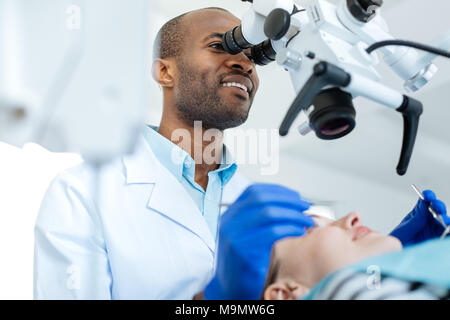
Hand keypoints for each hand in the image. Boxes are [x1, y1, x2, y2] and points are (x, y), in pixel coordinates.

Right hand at [204, 183, 313, 299]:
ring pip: (269, 213)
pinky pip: (273, 232)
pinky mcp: (245, 252)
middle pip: (262, 199)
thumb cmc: (244, 262)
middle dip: (288, 200)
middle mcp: (229, 222)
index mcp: (229, 215)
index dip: (277, 190)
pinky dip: (290, 228)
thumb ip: (259, 218)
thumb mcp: (246, 234)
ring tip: (306, 220)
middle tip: (305, 205)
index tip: (295, 196)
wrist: (228, 288)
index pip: (253, 191)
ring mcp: (235, 236)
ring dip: (293, 214)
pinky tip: (299, 232)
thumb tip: (290, 202)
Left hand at [390, 190, 448, 245]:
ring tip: (445, 221)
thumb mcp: (406, 227)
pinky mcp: (439, 238)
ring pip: (445, 220)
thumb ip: (417, 217)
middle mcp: (428, 220)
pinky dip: (449, 231)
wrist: (398, 254)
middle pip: (438, 209)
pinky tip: (448, 230)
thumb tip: (424, 202)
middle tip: (438, 208)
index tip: (428, 195)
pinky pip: (447, 234)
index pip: (425, 201)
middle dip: (439, 206)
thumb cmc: (399, 240)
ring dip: (446, 219)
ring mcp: (435, 229)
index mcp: (418, 214)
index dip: (428, 196)